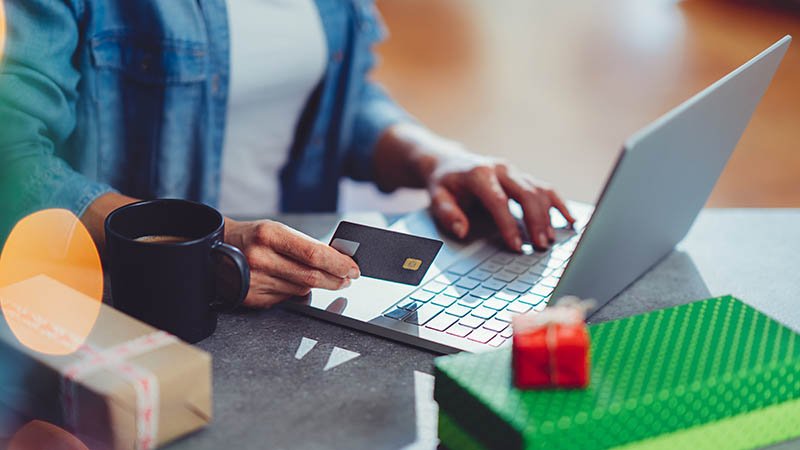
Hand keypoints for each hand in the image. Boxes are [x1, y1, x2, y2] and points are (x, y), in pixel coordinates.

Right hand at [225, 219, 359, 307]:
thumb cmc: (251, 237)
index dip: (338, 263)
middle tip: (347, 278)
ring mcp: (255, 281)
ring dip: (318, 286)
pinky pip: (286, 299)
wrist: (215, 249)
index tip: (353, 268)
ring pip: (302, 289)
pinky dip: (296, 292)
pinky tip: (293, 282)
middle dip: (336, 279)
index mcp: (268, 235)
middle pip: (311, 276)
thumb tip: (337, 260)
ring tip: (324, 278)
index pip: (314, 254)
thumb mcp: (275, 230)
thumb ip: (304, 245)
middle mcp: (260, 258)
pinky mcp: (252, 298)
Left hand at [426, 146, 574, 251]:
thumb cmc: (444, 183)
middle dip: (535, 221)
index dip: (508, 224)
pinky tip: (569, 220)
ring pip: (538, 190)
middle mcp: (500, 168)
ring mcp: (514, 171)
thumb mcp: (436, 197)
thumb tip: (461, 230)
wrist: (449, 162)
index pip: (498, 201)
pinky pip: (545, 188)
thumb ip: (447, 213)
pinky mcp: (522, 176)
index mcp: (479, 174)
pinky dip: (559, 204)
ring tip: (550, 240)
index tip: (516, 245)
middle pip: (525, 194)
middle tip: (540, 246)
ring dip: (547, 216)